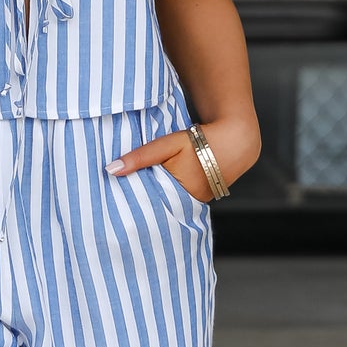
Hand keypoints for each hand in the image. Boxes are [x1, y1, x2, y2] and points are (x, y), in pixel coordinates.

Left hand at [105, 113, 258, 202]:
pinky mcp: (204, 198)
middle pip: (159, 207)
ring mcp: (199, 202)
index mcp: (179, 194)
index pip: (148, 205)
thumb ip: (140, 158)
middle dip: (143, 205)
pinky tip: (161, 191)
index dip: (132, 204)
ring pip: (171, 204)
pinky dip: (172, 196)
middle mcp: (190, 203)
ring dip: (158, 200)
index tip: (115, 204)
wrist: (236, 139)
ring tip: (137, 199)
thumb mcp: (167, 145)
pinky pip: (182, 200)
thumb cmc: (200, 140)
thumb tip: (110, 170)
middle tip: (120, 205)